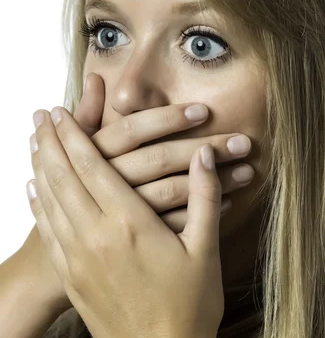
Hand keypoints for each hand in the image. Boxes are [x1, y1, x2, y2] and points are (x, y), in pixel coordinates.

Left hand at [27, 106, 230, 337]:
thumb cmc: (191, 307)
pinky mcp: (71, 278)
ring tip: (32, 142)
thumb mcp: (206, 250)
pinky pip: (47, 231)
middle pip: (64, 178)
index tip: (61, 112)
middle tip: (40, 116)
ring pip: (49, 201)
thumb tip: (206, 155)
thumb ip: (205, 197)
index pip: (93, 167)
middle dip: (50, 142)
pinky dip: (37, 205)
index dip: (74, 136)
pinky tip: (31, 188)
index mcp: (130, 225)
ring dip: (39, 167)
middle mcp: (96, 237)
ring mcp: (78, 259)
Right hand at [71, 73, 254, 232]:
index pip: (134, 130)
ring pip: (173, 192)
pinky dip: (205, 213)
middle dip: (205, 147)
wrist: (63, 260)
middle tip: (244, 141)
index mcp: (95, 157)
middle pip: (160, 159)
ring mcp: (125, 217)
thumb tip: (94, 76)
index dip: (168, 118)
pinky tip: (231, 202)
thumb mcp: (75, 154)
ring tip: (248, 170)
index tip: (204, 110)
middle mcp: (109, 186)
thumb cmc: (71, 195)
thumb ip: (87, 116)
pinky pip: (177, 225)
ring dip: (215, 180)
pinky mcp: (141, 243)